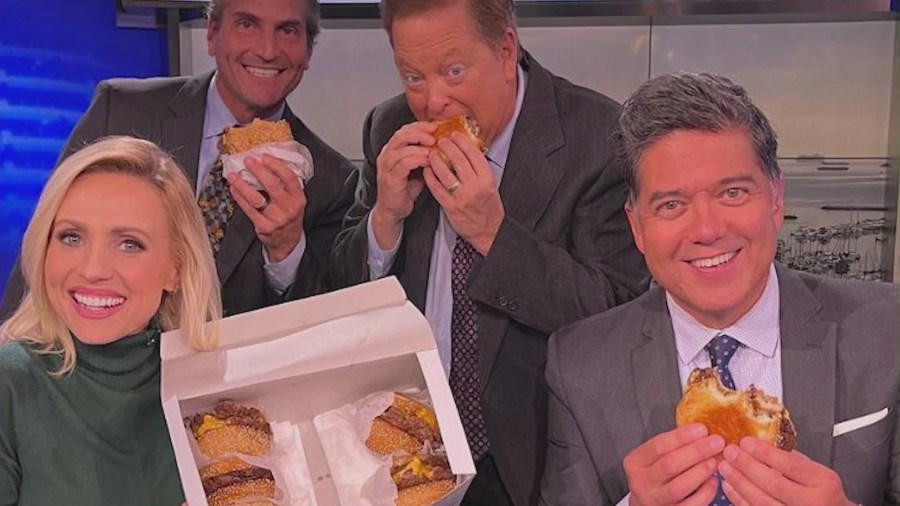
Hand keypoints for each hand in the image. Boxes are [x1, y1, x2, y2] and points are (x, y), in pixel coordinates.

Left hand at [227, 155, 305, 261]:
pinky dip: (240, 197)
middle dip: (258, 171)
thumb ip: (286, 186)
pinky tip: (234, 189)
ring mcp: (276, 219)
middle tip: (248, 161)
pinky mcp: (264, 227)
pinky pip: (249, 210)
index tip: (265, 157)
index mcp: (298, 198)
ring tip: (234, 175)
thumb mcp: (295, 201)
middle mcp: (289, 208)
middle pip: (272, 186)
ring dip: (243, 185)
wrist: (288, 242)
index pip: (289, 178)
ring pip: (257, 198)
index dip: (277, 166)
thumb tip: (268, 164)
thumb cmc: (289, 216)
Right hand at [371, 122, 435, 248]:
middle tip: (435, 135)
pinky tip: (428, 161)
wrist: (393, 210)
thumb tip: (442, 145)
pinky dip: (417, 159)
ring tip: (434, 148)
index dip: (420, 126)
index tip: (436, 127)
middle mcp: (386, 155)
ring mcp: (386, 167)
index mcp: (392, 150)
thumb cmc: (405, 189)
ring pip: (402, 147)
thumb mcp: (416, 168)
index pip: (404, 130)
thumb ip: (424, 156)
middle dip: (420, 132)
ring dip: (420, 146)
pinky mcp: (390, 178)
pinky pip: (404, 163)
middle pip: (401, 134)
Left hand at [423, 131, 504, 255]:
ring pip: (445, 173)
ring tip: (432, 152)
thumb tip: (467, 150)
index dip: (463, 142)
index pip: (474, 155)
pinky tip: (427, 169)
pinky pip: (437, 188)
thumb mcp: (491, 186)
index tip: (456, 135)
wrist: (488, 232)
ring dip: (436, 160)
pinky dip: (430, 177)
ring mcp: (461, 198)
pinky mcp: (450, 207)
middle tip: (441, 140)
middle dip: (448, 147)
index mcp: (487, 180)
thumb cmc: (489, 208)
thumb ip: (480, 170)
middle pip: (459, 161)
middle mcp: (475, 188)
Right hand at [623, 424, 723, 505]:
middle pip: (669, 465)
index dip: (681, 436)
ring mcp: (654, 500)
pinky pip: (691, 505)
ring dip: (701, 472)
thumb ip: (671, 445)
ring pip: (679, 487)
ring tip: (715, 461)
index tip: (702, 429)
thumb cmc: (654, 475)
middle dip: (696, 451)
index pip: (658, 445)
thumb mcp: (653, 457)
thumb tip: (701, 431)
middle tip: (716, 442)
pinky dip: (705, 492)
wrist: (646, 504)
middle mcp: (641, 482)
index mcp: (635, 462)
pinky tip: (713, 481)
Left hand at [719, 437, 852, 505]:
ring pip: (761, 502)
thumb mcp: (817, 472)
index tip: (746, 442)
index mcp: (823, 483)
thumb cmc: (824, 493)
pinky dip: (739, 499)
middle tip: (730, 452)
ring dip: (739, 482)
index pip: (790, 465)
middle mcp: (812, 503)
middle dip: (747, 466)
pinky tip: (729, 485)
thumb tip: (760, 443)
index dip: (765, 453)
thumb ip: (792, 459)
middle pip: (773, 484)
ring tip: (725, 467)